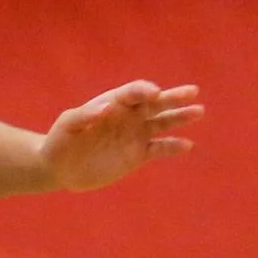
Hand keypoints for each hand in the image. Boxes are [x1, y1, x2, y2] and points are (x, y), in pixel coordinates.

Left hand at [40, 82, 203, 191]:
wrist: (60, 167)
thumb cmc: (60, 141)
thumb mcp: (66, 125)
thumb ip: (83, 115)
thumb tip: (106, 108)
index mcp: (113, 103)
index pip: (134, 92)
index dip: (144, 90)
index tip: (154, 94)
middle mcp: (129, 116)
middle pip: (156, 103)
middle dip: (173, 97)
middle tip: (192, 92)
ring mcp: (135, 134)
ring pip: (163, 122)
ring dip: (180, 117)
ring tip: (198, 111)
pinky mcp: (138, 154)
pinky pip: (159, 148)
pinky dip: (172, 147)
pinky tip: (187, 145)